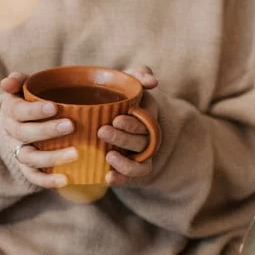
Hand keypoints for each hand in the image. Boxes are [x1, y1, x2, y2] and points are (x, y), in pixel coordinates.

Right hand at [0, 72, 76, 187]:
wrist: (26, 125)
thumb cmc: (33, 102)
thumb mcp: (26, 88)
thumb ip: (20, 81)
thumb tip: (7, 82)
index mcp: (11, 111)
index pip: (18, 111)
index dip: (34, 110)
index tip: (54, 107)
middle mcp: (12, 133)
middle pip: (24, 134)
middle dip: (47, 130)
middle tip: (71, 126)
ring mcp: (19, 153)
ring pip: (30, 158)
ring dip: (52, 157)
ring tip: (76, 154)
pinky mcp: (27, 169)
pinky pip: (35, 178)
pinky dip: (48, 181)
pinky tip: (66, 180)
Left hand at [97, 66, 158, 185]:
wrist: (102, 118)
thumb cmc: (116, 98)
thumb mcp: (126, 82)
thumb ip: (137, 75)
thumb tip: (153, 81)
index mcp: (147, 117)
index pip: (147, 122)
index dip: (133, 123)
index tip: (116, 119)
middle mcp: (147, 138)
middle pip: (141, 142)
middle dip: (123, 138)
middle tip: (102, 132)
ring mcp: (140, 156)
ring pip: (140, 164)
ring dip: (126, 163)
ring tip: (108, 156)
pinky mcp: (130, 171)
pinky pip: (132, 179)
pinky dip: (122, 180)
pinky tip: (108, 178)